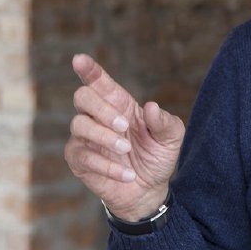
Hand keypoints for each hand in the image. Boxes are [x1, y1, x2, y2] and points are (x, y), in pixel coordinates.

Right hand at [64, 53, 184, 220]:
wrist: (149, 190)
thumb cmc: (157, 156)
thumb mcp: (171, 138)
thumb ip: (165, 122)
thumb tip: (152, 107)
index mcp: (119, 104)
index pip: (99, 82)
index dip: (89, 69)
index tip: (79, 59)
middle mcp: (98, 116)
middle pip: (83, 97)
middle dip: (102, 109)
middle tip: (124, 126)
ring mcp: (84, 138)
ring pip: (79, 125)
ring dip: (104, 137)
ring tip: (127, 151)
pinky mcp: (78, 160)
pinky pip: (84, 156)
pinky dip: (107, 165)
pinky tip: (126, 173)